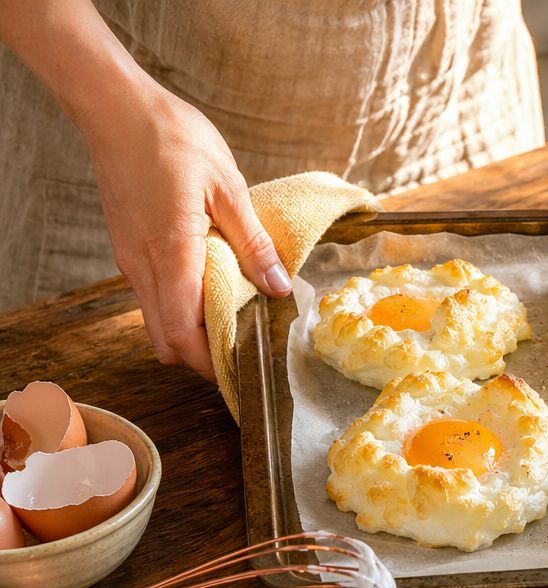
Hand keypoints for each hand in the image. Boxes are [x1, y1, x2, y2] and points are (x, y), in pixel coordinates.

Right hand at [80, 84, 290, 379]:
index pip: (184, 333)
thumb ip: (254, 243)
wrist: (118, 108)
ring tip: (236, 321)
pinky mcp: (127, 247)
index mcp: (171, 254)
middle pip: (167, 339)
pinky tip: (213, 288)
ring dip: (191, 330)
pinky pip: (152, 294)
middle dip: (203, 356)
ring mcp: (130, 258)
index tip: (245, 369)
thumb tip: (280, 288)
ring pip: (157, 319)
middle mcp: (142, 265)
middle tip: (245, 351)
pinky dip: (179, 305)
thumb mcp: (229, 188)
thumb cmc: (174, 139)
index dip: (213, 362)